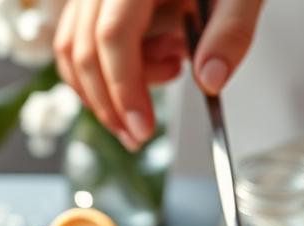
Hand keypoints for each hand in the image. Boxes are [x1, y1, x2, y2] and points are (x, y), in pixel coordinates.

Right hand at [53, 0, 262, 149]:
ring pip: (73, 49)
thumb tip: (210, 80)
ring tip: (165, 75)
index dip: (124, 88)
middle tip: (140, 134)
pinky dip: (101, 71)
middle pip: (85, 50)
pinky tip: (143, 72)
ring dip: (104, 88)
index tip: (142, 127)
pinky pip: (76, 41)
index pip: (113, 36)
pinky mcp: (90, 3)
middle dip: (111, 102)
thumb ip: (230, 32)